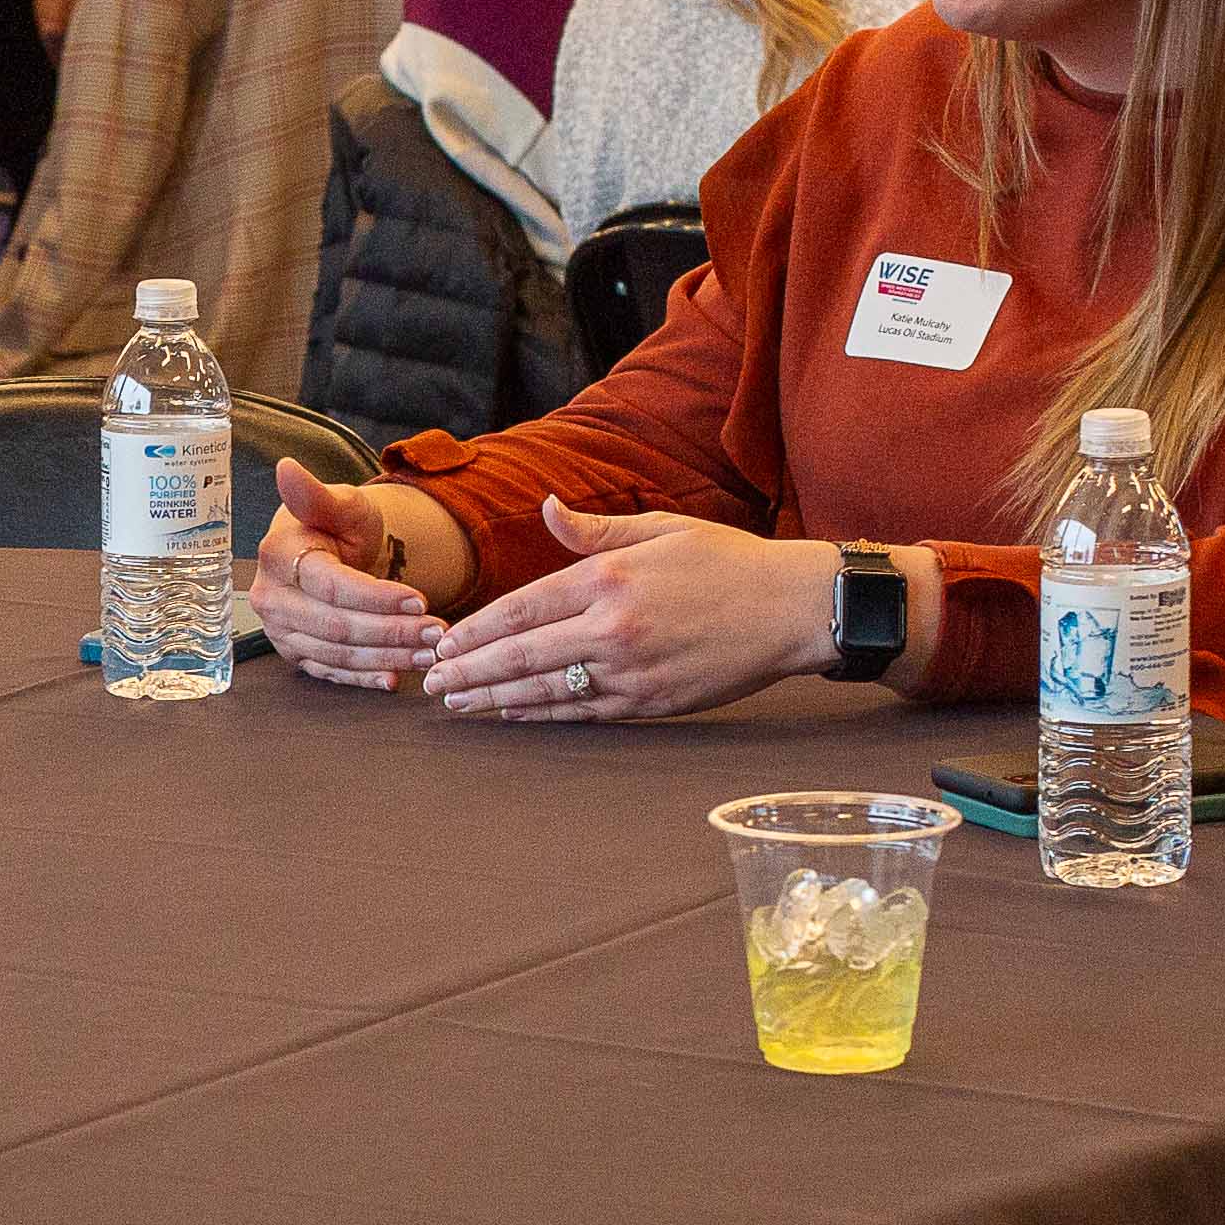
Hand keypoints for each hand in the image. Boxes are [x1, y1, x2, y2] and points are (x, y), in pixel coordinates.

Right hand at [246, 460, 440, 690]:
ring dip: (386, 657)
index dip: (377, 598)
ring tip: (428, 654)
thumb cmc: (340, 525)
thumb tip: (287, 469)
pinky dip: (363, 678)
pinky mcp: (295, 653)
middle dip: (391, 633)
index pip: (331, 586)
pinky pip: (330, 673)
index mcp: (280, 555)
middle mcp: (273, 598)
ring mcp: (281, 630)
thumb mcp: (341, 504)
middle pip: (336, 626)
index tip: (420, 600)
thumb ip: (316, 494)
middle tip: (435, 633)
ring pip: (337, 654)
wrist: (334, 552)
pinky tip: (393, 678)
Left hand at [416, 501, 829, 722]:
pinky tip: (513, 714)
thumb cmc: (728, 562)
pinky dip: (542, 716)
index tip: (445, 642)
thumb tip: (548, 508)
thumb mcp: (661, 529)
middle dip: (470, 671)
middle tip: (432, 682)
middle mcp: (613, 628)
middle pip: (521, 655)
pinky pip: (583, 713)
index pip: (522, 607)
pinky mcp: (651, 703)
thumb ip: (596, 531)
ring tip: (459, 704)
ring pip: (546, 691)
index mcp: (611, 578)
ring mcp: (631, 671)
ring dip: (495, 699)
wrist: (793, 609)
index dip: (476, 629)